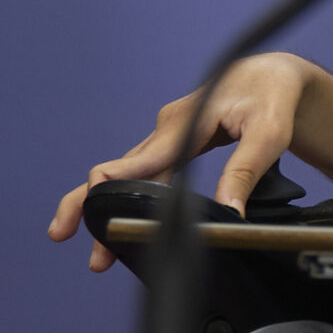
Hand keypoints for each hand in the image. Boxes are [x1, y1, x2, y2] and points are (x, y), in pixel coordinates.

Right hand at [47, 53, 313, 271]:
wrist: (271, 76)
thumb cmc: (271, 99)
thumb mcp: (269, 134)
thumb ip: (245, 171)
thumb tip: (228, 213)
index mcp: (184, 124)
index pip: (140, 157)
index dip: (112, 180)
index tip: (91, 201)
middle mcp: (167, 130)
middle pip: (121, 171)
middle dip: (90, 203)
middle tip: (61, 233)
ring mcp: (167, 138)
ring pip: (130, 178)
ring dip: (109, 210)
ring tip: (98, 256)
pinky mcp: (173, 146)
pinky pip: (145, 175)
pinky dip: (130, 200)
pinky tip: (123, 224)